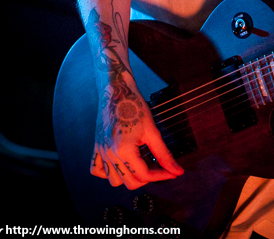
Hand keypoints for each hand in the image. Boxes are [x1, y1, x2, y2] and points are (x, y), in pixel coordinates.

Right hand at [91, 73, 183, 188]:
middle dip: (147, 178)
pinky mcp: (97, 147)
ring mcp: (102, 152)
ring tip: (140, 164)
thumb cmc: (135, 106)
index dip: (162, 175)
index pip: (145, 175)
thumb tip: (177, 171)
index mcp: (124, 150)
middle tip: (157, 166)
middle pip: (130, 183)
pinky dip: (108, 172)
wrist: (117, 90)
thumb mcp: (152, 131)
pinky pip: (97, 170)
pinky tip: (120, 163)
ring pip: (114, 181)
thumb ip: (164, 154)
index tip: (171, 172)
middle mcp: (110, 155)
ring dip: (129, 177)